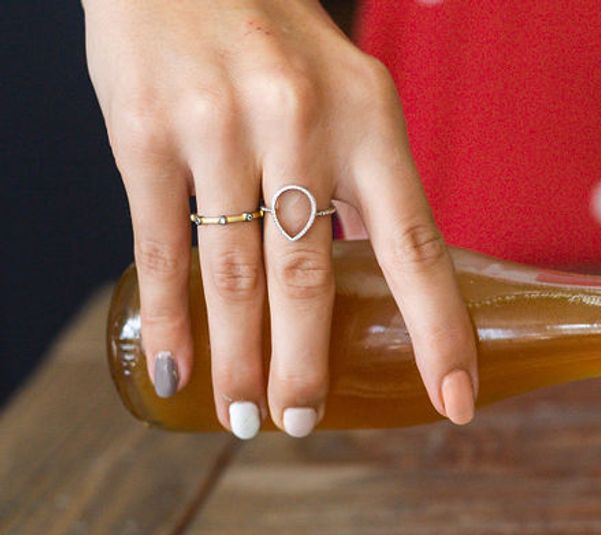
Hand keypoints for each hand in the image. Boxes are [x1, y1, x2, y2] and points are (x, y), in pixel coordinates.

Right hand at [84, 0, 476, 437]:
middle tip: (301, 423)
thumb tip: (389, 284)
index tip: (456, 401)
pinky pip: (160, 247)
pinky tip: (178, 369)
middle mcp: (301, 126)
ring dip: (241, 360)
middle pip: (311, 278)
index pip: (418, 247)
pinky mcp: (144, 133)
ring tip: (244, 417)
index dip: (439, 333)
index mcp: (371, 123)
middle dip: (306, 367)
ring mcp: (219, 129)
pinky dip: (172, 318)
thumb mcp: (354, 98)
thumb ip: (370, 186)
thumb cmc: (284, 46)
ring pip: (236, 273)